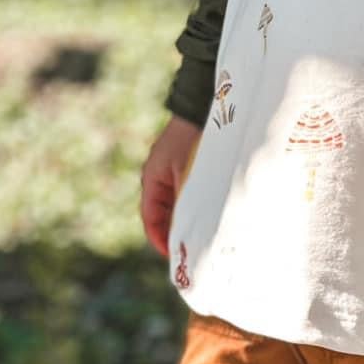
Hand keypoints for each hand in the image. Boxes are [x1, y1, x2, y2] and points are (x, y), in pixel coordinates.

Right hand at [140, 114, 203, 256]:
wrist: (202, 107)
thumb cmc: (194, 139)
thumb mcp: (190, 175)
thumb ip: (187, 203)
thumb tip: (188, 233)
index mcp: (152, 179)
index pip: (150, 219)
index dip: (160, 240)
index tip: (174, 256)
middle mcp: (159, 177)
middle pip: (164, 215)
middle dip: (176, 233)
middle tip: (194, 251)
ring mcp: (172, 171)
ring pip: (178, 205)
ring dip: (188, 220)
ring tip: (205, 236)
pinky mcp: (187, 167)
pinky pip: (188, 193)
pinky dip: (197, 206)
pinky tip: (212, 214)